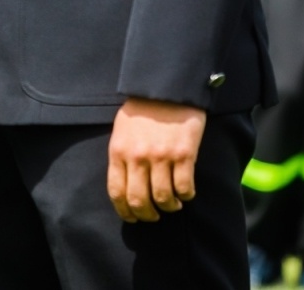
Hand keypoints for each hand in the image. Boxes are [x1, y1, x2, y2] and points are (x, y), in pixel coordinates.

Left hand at [107, 97, 205, 222]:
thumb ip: (121, 155)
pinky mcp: (184, 154)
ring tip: (173, 204)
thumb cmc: (143, 108)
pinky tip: (186, 192)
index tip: (132, 217)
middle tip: (153, 215)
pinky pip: (184, 187)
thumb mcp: (121, 130)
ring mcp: (161, 156)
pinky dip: (186, 195)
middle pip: (139, 200)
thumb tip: (125, 183)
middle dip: (147, 214)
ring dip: (169, 207)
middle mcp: (138, 157)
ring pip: (163, 198)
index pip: (117, 192)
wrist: (167, 87)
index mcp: (119, 151)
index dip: (125, 211)